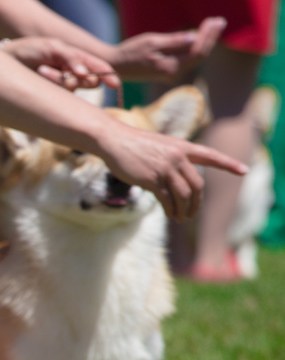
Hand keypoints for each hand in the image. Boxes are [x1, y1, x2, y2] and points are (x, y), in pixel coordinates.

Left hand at [0, 37, 121, 90]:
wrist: (8, 59)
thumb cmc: (30, 50)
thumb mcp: (52, 48)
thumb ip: (70, 57)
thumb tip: (84, 73)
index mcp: (77, 58)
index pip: (99, 68)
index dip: (108, 76)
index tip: (114, 84)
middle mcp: (73, 73)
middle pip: (90, 82)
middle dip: (79, 77)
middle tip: (63, 70)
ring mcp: (62, 86)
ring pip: (74, 88)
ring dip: (60, 79)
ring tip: (43, 69)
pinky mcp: (52, 96)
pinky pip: (60, 95)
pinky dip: (52, 84)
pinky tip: (40, 74)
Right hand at [96, 121, 246, 220]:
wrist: (114, 141)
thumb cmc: (134, 144)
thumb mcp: (160, 147)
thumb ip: (173, 160)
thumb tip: (176, 181)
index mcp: (183, 147)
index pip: (211, 156)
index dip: (228, 164)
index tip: (244, 171)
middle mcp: (178, 157)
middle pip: (197, 184)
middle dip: (196, 203)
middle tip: (192, 213)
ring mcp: (165, 168)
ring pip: (184, 195)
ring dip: (184, 210)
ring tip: (181, 218)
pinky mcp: (152, 179)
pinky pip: (167, 199)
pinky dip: (171, 210)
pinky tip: (170, 214)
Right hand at [109, 16, 225, 82]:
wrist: (117, 66)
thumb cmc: (131, 52)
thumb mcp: (152, 41)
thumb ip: (174, 41)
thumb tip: (194, 38)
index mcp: (171, 67)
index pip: (198, 51)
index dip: (209, 35)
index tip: (214, 21)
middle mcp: (175, 73)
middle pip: (200, 55)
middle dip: (211, 37)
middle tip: (219, 21)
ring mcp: (173, 74)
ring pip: (196, 58)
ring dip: (206, 41)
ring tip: (213, 26)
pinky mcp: (170, 72)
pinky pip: (189, 59)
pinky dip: (197, 47)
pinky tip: (201, 37)